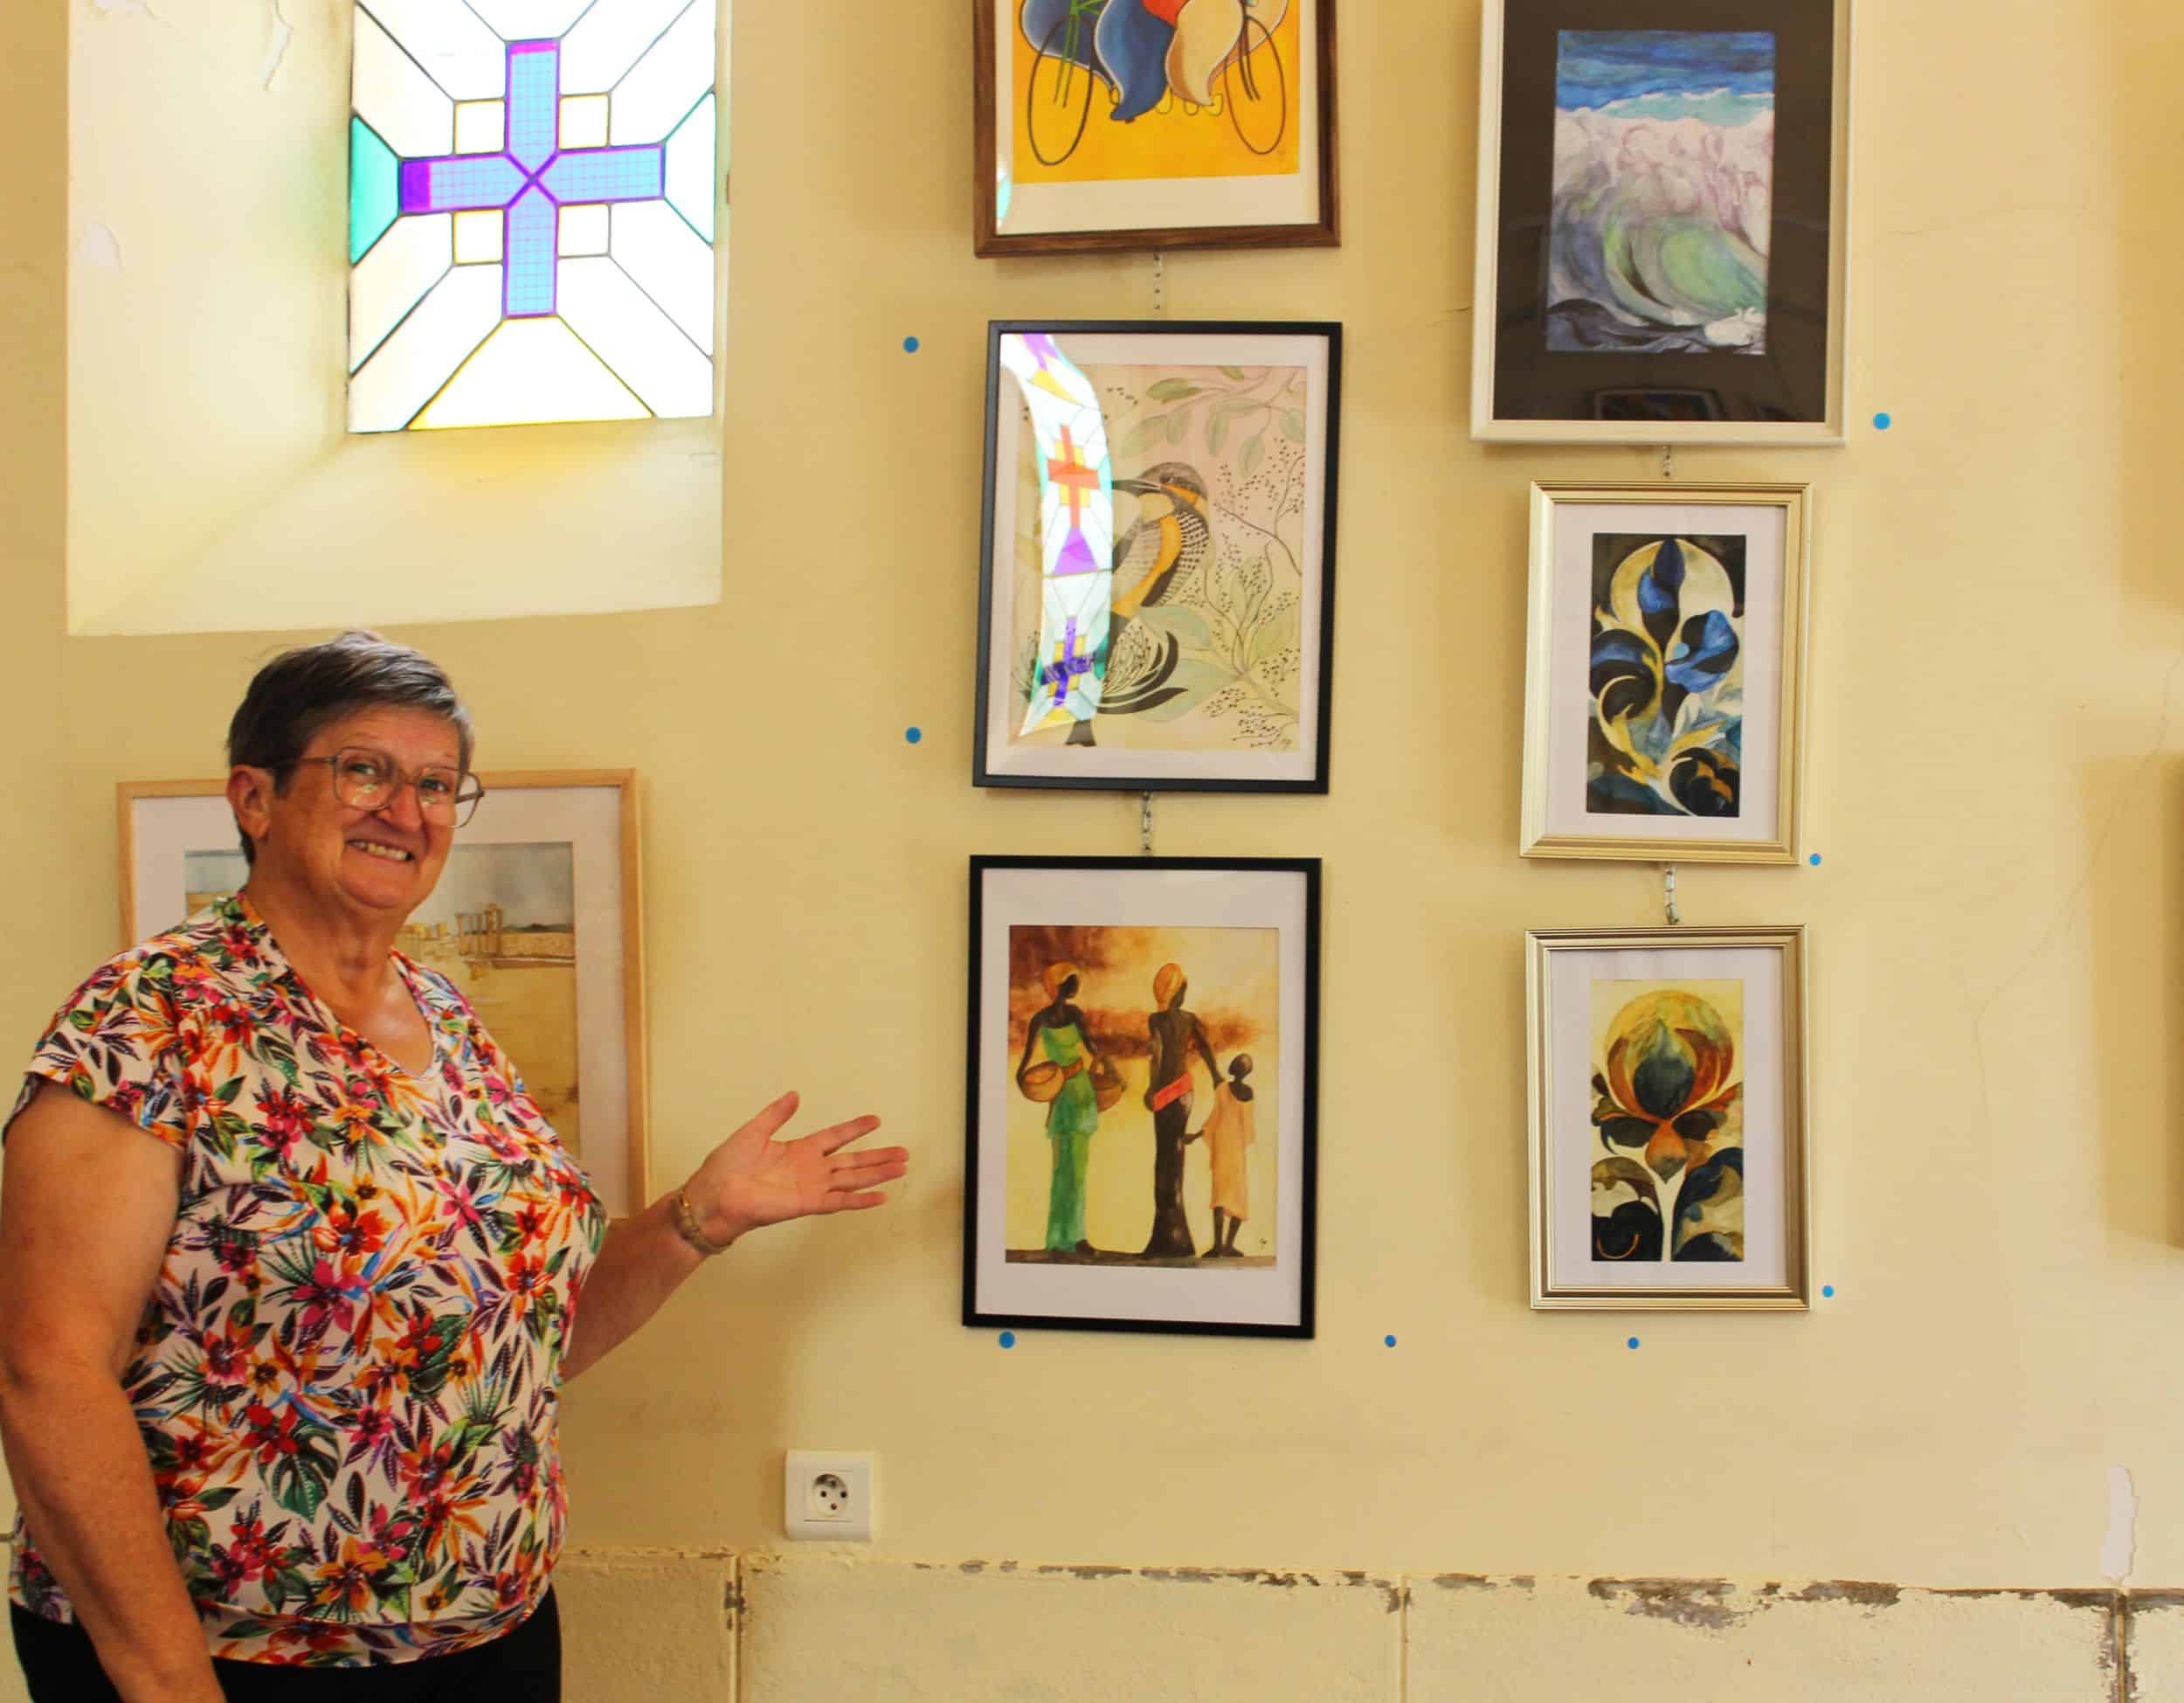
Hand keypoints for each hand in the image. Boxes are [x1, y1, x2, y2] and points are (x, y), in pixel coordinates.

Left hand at [685, 1091, 908, 1247]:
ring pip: (853, 1179)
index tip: (876, 1120)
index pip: (835, 1137)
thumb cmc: (728, 1165)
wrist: (716, 1194)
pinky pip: (840, 1201)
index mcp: (799, 1150)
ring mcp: (812, 1187)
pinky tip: (881, 1196)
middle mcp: (810, 1169)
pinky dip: (861, 1200)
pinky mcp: (808, 1204)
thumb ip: (776, 1114)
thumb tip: (794, 1094)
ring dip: (878, 1174)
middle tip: (904, 1152)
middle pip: (853, 1161)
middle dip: (878, 1156)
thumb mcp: (753, 1131)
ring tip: (901, 1168)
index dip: (855, 1128)